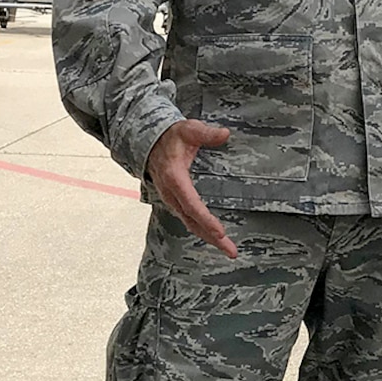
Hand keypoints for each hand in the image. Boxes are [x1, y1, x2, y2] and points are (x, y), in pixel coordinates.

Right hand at [145, 119, 238, 257]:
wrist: (149, 141)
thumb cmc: (171, 136)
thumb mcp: (188, 129)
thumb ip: (206, 133)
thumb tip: (224, 134)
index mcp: (174, 178)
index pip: (191, 204)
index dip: (205, 219)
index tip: (220, 232)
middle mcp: (171, 193)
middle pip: (192, 221)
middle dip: (212, 237)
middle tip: (231, 251)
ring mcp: (171, 199)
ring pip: (190, 223)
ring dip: (208, 237)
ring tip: (228, 250)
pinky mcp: (175, 201)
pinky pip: (188, 219)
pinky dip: (202, 230)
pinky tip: (215, 238)